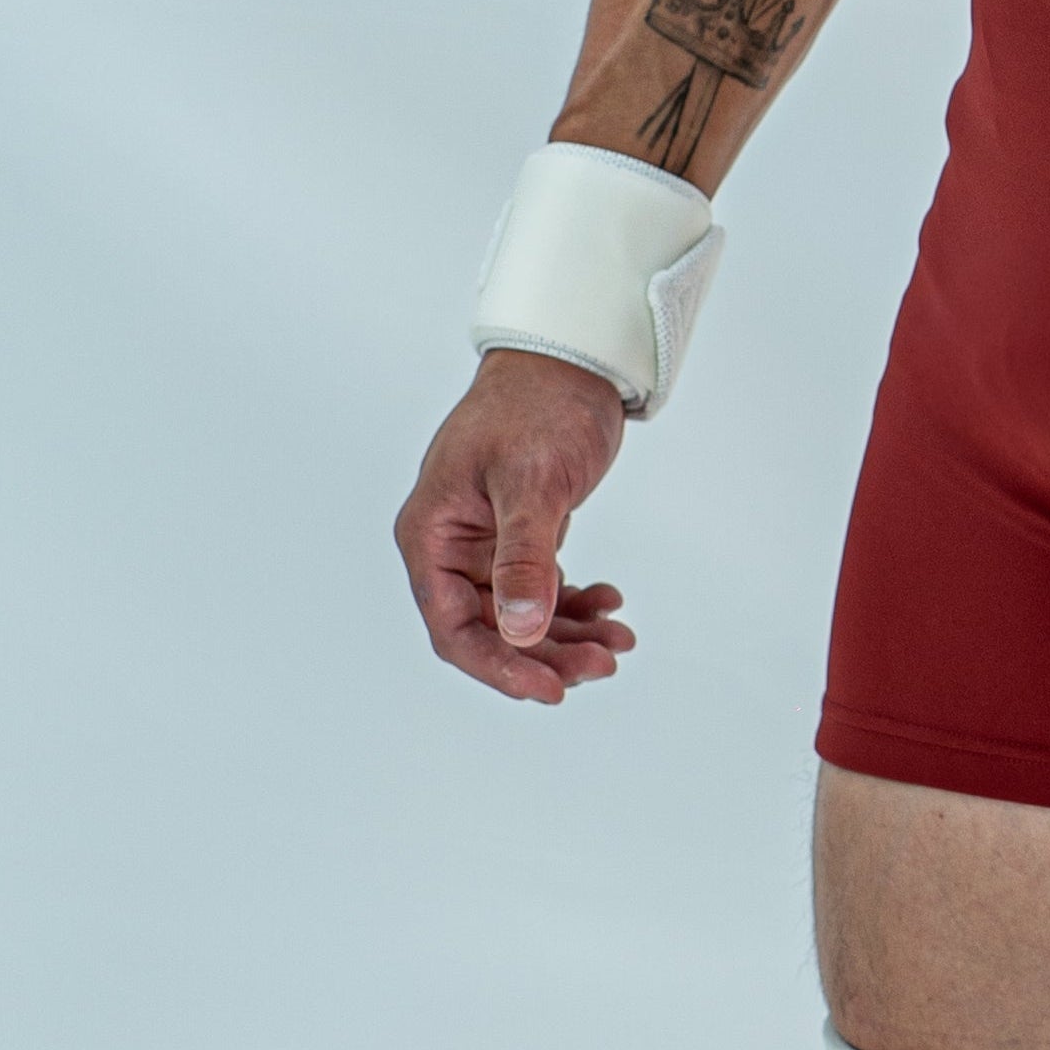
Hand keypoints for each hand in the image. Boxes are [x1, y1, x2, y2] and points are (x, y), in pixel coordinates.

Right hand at [393, 349, 634, 703]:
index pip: (453, 627)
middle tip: (603, 664)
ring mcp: (485, 544)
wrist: (569, 361)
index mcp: (431, 535)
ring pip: (519, 617)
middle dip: (546, 654)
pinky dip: (574, 606)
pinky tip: (610, 605)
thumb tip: (520, 627)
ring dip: (567, 637)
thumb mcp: (531, 482)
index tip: (551, 689)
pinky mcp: (520, 537)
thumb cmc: (537, 405)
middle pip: (490, 630)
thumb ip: (524, 556)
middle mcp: (451, 546)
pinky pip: (540, 591)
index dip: (500, 665)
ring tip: (618, 642)